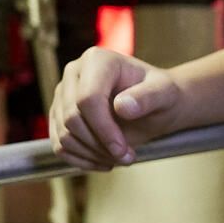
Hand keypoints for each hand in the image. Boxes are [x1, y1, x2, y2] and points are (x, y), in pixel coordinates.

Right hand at [50, 47, 182, 168]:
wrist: (153, 105)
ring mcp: (63, 95)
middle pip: (72, 118)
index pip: (88, 99)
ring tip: (119, 158)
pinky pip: (58, 145)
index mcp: (97, 60)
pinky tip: (104, 161)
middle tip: (127, 157)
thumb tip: (122, 106)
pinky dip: (80, 160)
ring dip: (92, 155)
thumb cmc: (160, 96)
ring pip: (63, 135)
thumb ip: (148, 97)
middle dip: (99, 145)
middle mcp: (74, 73)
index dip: (103, 129)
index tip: (123, 150)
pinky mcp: (58, 115)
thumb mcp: (165, 94)